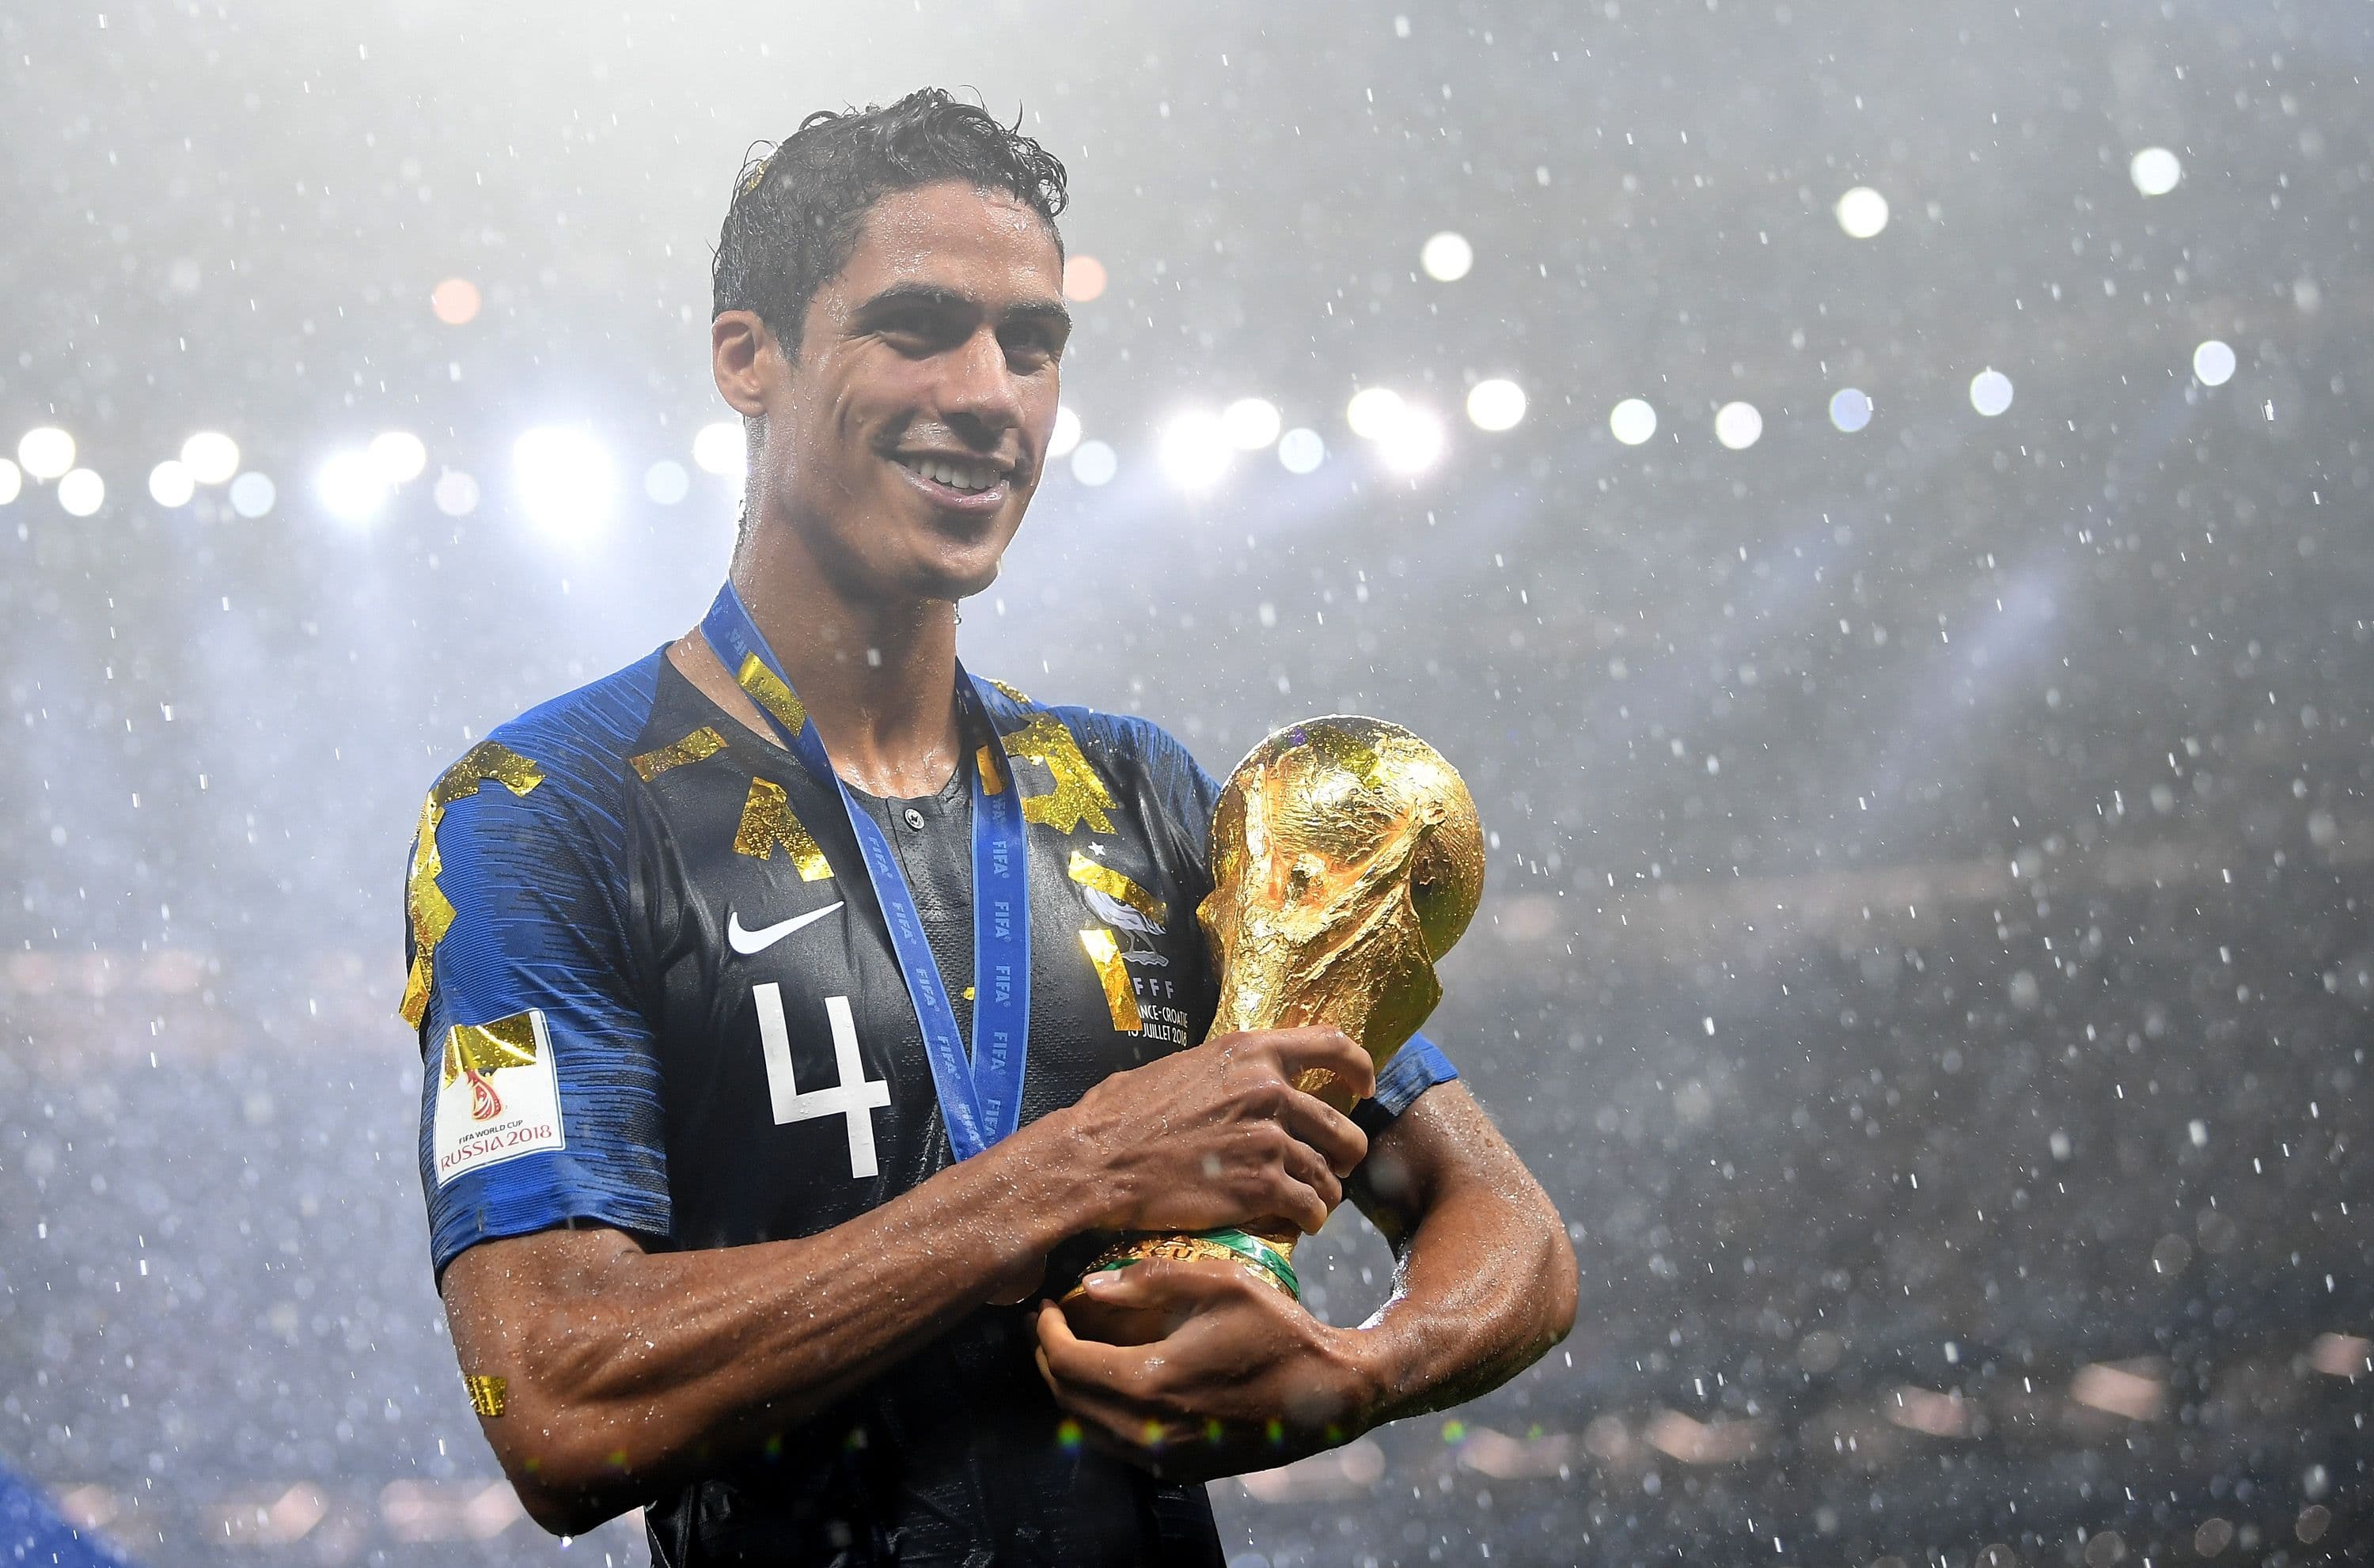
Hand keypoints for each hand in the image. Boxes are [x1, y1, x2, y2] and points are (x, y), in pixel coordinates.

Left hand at [1032, 1258, 1377, 1483]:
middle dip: (1049, 1359)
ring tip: (1074, 1350)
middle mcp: (1149, 1430)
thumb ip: (1150, 1280)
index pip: (1066, 1362)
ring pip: (1086, 1430)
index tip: (1047, 1306)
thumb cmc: (1278, 1331)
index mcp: (1151, 1382)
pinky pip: (1116, 1447)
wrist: (1329, 1395)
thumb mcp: (1220, 1284)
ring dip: (1070, 1389)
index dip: (1046, 1331)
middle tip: (1051, 1326)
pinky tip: (1110, 1383)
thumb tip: (1091, 1286)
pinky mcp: (1179, 1470)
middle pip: (1067, 1399)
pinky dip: (1098, 1415)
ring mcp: (1163, 1458)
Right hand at [1059, 1026, 1374, 1236]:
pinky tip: (1299, 1220)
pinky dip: (1310, 1217)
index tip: (1364, 1087)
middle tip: (1333, 1167)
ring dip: (1324, 1191)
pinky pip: (1310, 1205)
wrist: (1099, 1161)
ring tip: (1310, 1202)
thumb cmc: (1125, 1114)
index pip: (1334, 1044)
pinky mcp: (1261, 1186)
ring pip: (1328, 1173)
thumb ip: (1228, 1072)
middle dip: (1345, 1153)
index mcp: (1251, 1053)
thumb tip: (1245, 1076)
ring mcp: (1268, 1140)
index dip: (1360, 1067)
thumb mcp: (1184, 1067)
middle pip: (1341, 1126)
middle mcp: (1269, 1090)